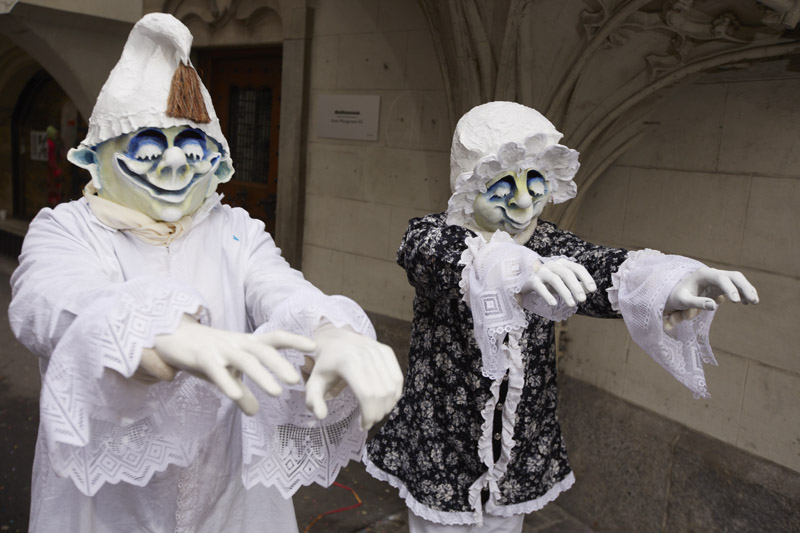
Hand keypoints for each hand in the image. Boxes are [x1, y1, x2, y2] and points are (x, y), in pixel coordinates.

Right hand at [151, 315, 315, 414]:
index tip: (314, 346)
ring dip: (261, 375)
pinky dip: (227, 382)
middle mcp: (235, 343)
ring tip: (276, 392)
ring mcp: (218, 348)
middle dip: (280, 364)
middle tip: (297, 380)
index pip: (273, 338)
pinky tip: (237, 396)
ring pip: (244, 360)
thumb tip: (254, 412)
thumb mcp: (224, 374)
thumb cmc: (202, 354)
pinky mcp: (200, 356)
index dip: (293, 339)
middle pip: (262, 350)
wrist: (167, 335)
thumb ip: (241, 391)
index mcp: (245, 343)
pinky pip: (216, 369)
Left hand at [305, 324, 402, 430]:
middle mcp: (366, 354)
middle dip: (378, 414)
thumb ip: (313, 401)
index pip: (367, 395)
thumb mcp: (314, 382)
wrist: (335, 339)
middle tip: (369, 421)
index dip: (368, 415)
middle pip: (381, 393)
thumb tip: (321, 416)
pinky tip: (385, 402)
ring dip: (387, 406)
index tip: (363, 426)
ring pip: (392, 387)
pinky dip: (395, 394)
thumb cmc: (325, 365)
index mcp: (347, 362)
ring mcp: (378, 351)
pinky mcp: (386, 351)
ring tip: (376, 412)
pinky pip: (398, 378)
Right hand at [521, 258, 596, 306]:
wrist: (525, 278)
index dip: (586, 278)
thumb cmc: (549, 281)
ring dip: (565, 292)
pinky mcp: (531, 280)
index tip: (593, 290)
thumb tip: (588, 290)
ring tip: (572, 304)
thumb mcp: (564, 282)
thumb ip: (576, 284)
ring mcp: (541, 272)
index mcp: (562, 263)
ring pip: (555, 279)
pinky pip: (540, 287)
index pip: (577, 268)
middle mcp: (553, 265)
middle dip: (576, 287)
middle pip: (567, 273)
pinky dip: (547, 295)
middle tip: (583, 300)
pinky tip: (554, 304)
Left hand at [664, 267, 758, 329]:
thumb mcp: (682, 301)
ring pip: (737, 280)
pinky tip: (747, 302)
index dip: (730, 288)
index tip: (736, 301)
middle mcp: (712, 274)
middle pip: (733, 276)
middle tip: (753, 301)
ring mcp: (718, 279)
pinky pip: (735, 287)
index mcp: (703, 274)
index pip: (721, 278)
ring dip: (747, 289)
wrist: (674, 296)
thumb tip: (714, 305)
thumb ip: (696, 303)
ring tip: (753, 302)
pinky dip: (742, 293)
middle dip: (745, 287)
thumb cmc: (676, 297)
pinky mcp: (720, 286)